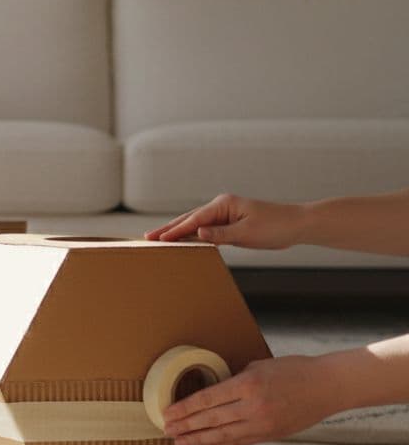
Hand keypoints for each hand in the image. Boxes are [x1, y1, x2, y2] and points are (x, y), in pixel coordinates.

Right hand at [145, 193, 306, 248]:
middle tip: (147, 237)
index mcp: (224, 205)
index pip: (193, 219)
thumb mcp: (247, 233)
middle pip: (189, 218)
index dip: (174, 230)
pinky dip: (191, 234)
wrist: (298, 224)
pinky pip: (205, 229)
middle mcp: (221, 206)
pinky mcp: (230, 222)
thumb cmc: (276, 227)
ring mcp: (225, 214)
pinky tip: (182, 240)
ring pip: (195, 223)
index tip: (157, 239)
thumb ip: (220, 234)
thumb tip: (197, 233)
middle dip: (168, 228)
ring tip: (158, 238)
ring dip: (177, 231)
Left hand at [163, 356, 336, 444]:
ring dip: (197, 440)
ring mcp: (262, 423)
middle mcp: (253, 406)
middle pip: (210, 419)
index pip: (207, 399)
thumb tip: (213, 392)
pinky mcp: (270, 434)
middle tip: (166, 431)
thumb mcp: (259, 366)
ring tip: (179, 443)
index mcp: (248, 384)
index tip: (167, 413)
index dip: (184, 408)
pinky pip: (239, 442)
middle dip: (185, 426)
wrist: (328, 386)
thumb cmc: (293, 370)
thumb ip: (235, 379)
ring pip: (222, 435)